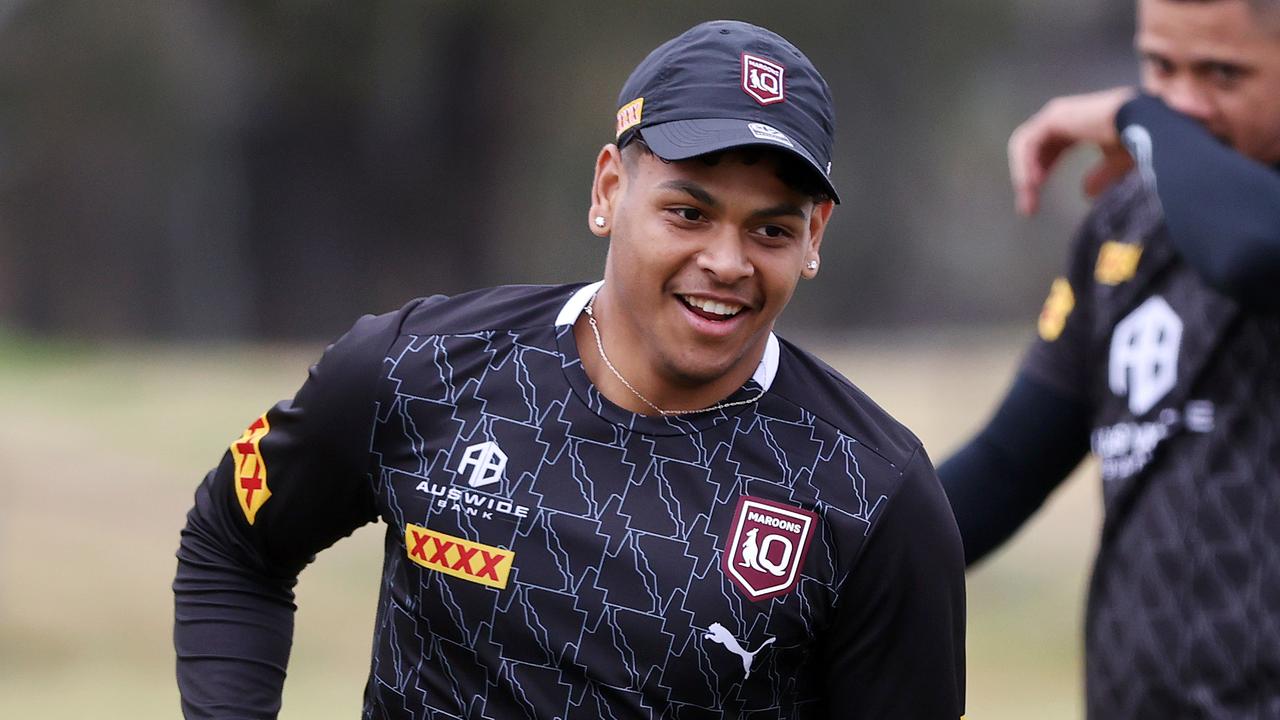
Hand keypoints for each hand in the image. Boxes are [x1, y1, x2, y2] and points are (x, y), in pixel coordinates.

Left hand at [1008, 86, 1138, 215]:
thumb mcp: (1119, 164)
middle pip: (1033, 150)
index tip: (1034, 204)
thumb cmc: (1140, 140)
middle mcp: (1065, 117)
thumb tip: (1086, 193)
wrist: (1147, 123)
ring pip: (1026, 146)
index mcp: (1078, 126)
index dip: (1040, 174)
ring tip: (1028, 199)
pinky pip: (1028, 143)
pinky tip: (1032, 185)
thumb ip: (1101, 176)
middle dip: (1028, 180)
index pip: (1049, 150)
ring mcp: (1058, 114)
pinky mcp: (1054, 116)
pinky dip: (1025, 165)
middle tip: (1028, 209)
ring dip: (1024, 175)